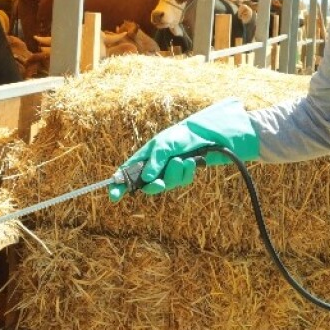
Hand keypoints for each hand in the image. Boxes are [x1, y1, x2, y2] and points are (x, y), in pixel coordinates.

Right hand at [107, 99, 259, 200]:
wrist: (215, 136)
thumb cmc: (187, 134)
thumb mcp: (167, 143)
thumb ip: (154, 160)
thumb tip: (145, 179)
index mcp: (148, 152)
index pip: (129, 169)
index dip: (120, 182)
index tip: (113, 195)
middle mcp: (157, 162)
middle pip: (146, 182)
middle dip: (153, 184)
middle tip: (158, 184)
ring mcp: (170, 169)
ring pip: (165, 184)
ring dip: (175, 175)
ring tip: (184, 161)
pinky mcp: (184, 174)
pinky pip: (180, 182)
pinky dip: (185, 174)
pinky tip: (192, 163)